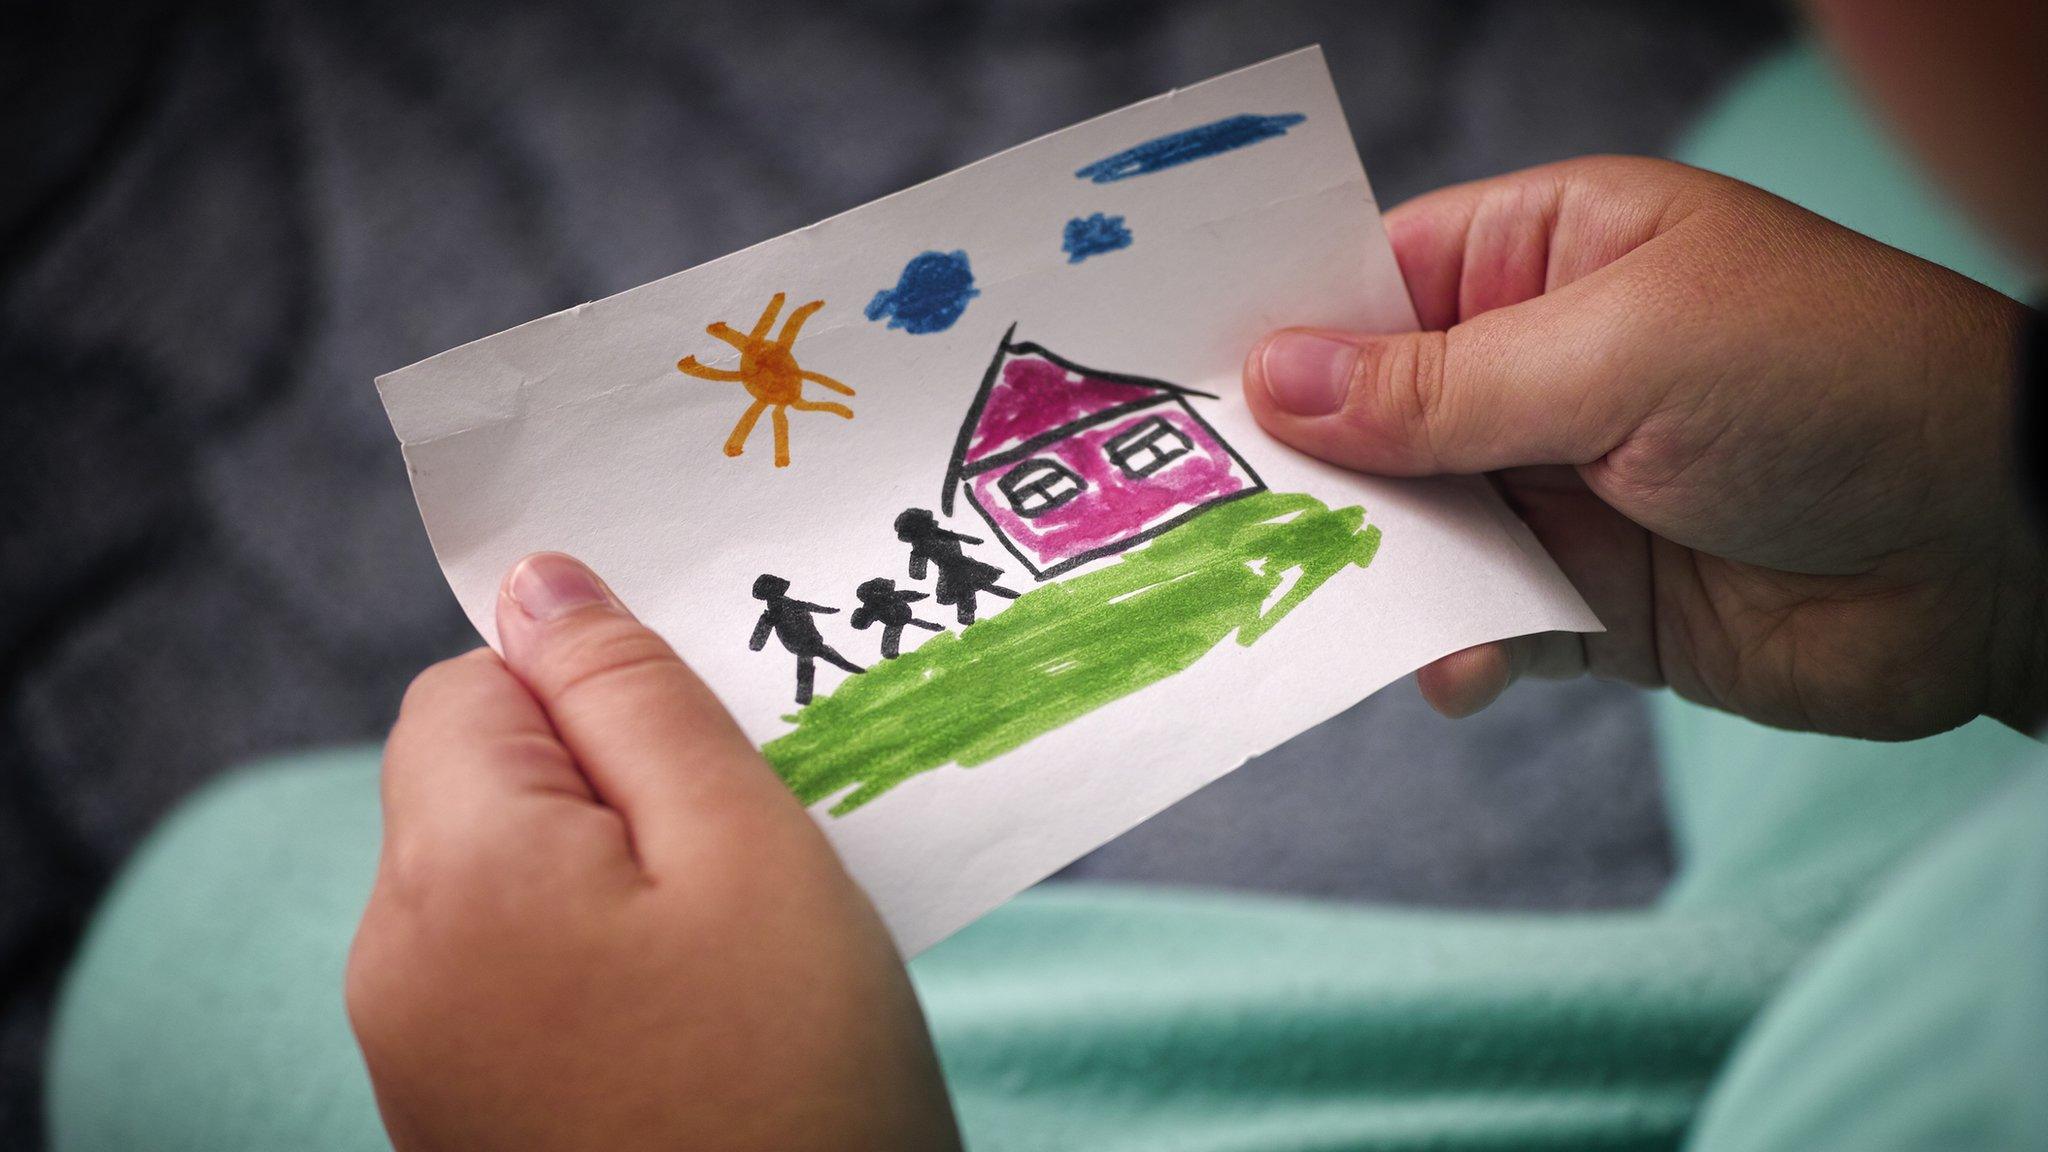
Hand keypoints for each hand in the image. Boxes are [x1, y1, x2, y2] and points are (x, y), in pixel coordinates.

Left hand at [346, 553, 960, 1151]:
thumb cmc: (799, 1080)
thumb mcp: (745, 844)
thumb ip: (631, 692)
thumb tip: (537, 575)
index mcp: (449, 873)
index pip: (475, 683)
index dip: (596, 688)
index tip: (711, 749)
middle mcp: (394, 963)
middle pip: (485, 782)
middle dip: (614, 783)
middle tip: (751, 847)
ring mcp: (417, 1057)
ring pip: (508, 879)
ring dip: (620, 874)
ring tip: (743, 944)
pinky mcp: (461, 1119)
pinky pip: (516, 974)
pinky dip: (604, 960)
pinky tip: (704, 1013)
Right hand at [1246, 156, 2044, 738]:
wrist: (1997, 552)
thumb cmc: (1832, 383)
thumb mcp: (1623, 354)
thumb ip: (1441, 386)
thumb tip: (1275, 379)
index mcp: (1546, 254)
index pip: (1370, 278)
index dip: (1275, 327)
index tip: (1172, 383)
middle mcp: (1535, 365)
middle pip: (1366, 414)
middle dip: (1301, 468)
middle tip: (1210, 517)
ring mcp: (1556, 484)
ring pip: (1406, 527)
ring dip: (1368, 570)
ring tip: (1319, 603)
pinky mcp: (1584, 598)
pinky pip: (1473, 620)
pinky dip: (1449, 648)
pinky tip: (1457, 668)